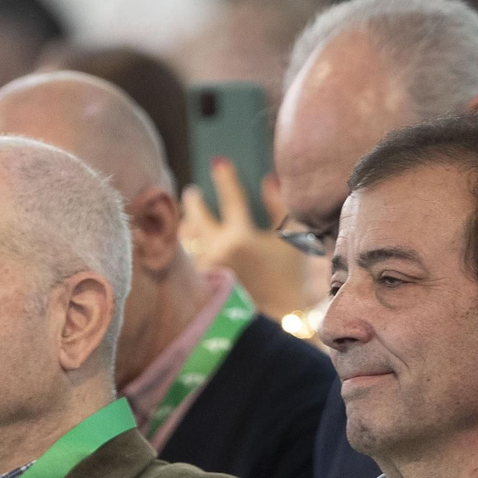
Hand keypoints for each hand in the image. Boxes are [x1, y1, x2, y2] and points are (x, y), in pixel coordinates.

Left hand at [180, 158, 307, 319]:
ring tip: (185, 214)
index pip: (230, 198)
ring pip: (186, 238)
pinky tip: (184, 238)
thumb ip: (281, 206)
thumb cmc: (289, 276)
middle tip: (191, 191)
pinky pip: (186, 256)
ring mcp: (204, 268)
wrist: (277, 317)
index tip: (219, 161)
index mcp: (241, 238)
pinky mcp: (198, 281)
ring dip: (185, 222)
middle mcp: (217, 251)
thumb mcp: (292, 238)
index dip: (225, 177)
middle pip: (196, 217)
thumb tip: (269, 178)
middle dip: (193, 201)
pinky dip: (185, 244)